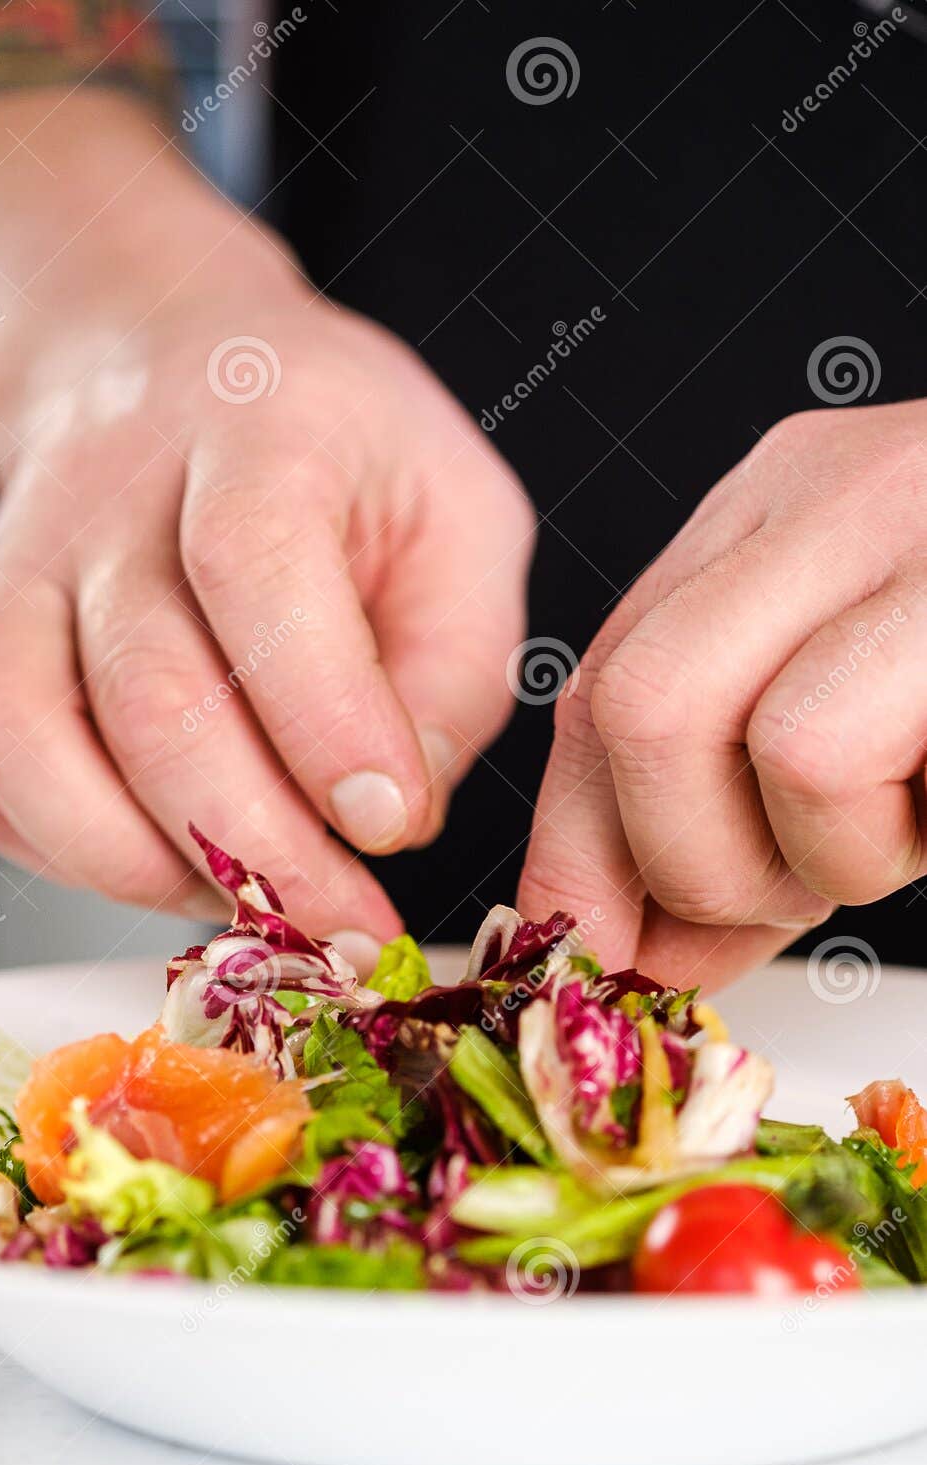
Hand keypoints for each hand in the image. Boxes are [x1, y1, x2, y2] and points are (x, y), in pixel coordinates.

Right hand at [0, 92, 531, 959]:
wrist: (170, 378)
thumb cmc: (341, 464)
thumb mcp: (459, 520)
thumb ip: (456, 665)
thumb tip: (395, 815)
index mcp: (259, 435)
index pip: (256, 569)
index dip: (324, 718)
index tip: (391, 826)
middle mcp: (113, 500)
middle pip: (150, 692)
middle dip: (260, 846)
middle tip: (347, 924)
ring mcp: (23, 575)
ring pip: (35, 745)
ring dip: (154, 867)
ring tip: (260, 907)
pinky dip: (74, 856)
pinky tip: (174, 865)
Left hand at [519, 400, 926, 988]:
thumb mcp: (873, 749)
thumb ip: (745, 828)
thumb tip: (631, 958)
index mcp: (780, 522)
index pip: (605, 682)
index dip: (584, 846)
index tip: (596, 952)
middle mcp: (820, 496)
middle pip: (619, 699)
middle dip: (666, 867)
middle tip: (768, 913)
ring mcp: (889, 517)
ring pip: (683, 720)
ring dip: (771, 864)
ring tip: (890, 847)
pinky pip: (814, 748)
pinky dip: (854, 844)